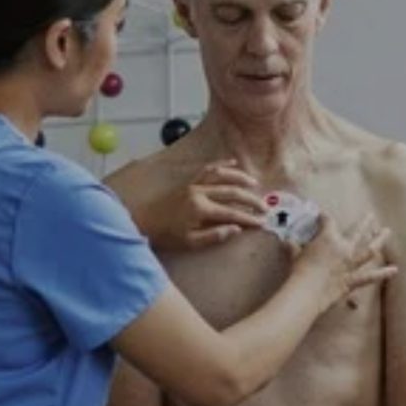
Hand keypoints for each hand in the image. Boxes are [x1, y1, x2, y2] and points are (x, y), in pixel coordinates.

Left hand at [138, 159, 267, 249]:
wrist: (142, 220)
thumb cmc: (165, 235)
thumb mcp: (189, 242)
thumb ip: (214, 236)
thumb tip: (236, 230)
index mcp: (200, 209)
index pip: (232, 213)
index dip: (249, 218)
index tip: (262, 223)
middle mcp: (200, 193)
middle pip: (232, 192)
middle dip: (250, 200)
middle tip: (264, 207)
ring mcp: (194, 184)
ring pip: (222, 176)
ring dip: (240, 178)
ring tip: (254, 184)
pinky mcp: (189, 181)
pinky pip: (208, 168)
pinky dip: (222, 164)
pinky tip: (233, 163)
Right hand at [296, 212, 397, 311]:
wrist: (306, 291)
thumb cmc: (299, 271)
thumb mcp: (294, 254)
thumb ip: (293, 247)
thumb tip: (287, 241)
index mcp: (328, 238)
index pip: (328, 221)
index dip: (324, 217)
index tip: (321, 216)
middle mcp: (343, 248)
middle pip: (356, 231)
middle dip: (364, 222)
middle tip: (371, 215)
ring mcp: (350, 264)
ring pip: (369, 250)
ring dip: (379, 240)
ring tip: (387, 231)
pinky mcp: (353, 280)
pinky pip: (370, 277)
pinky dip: (383, 274)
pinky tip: (395, 270)